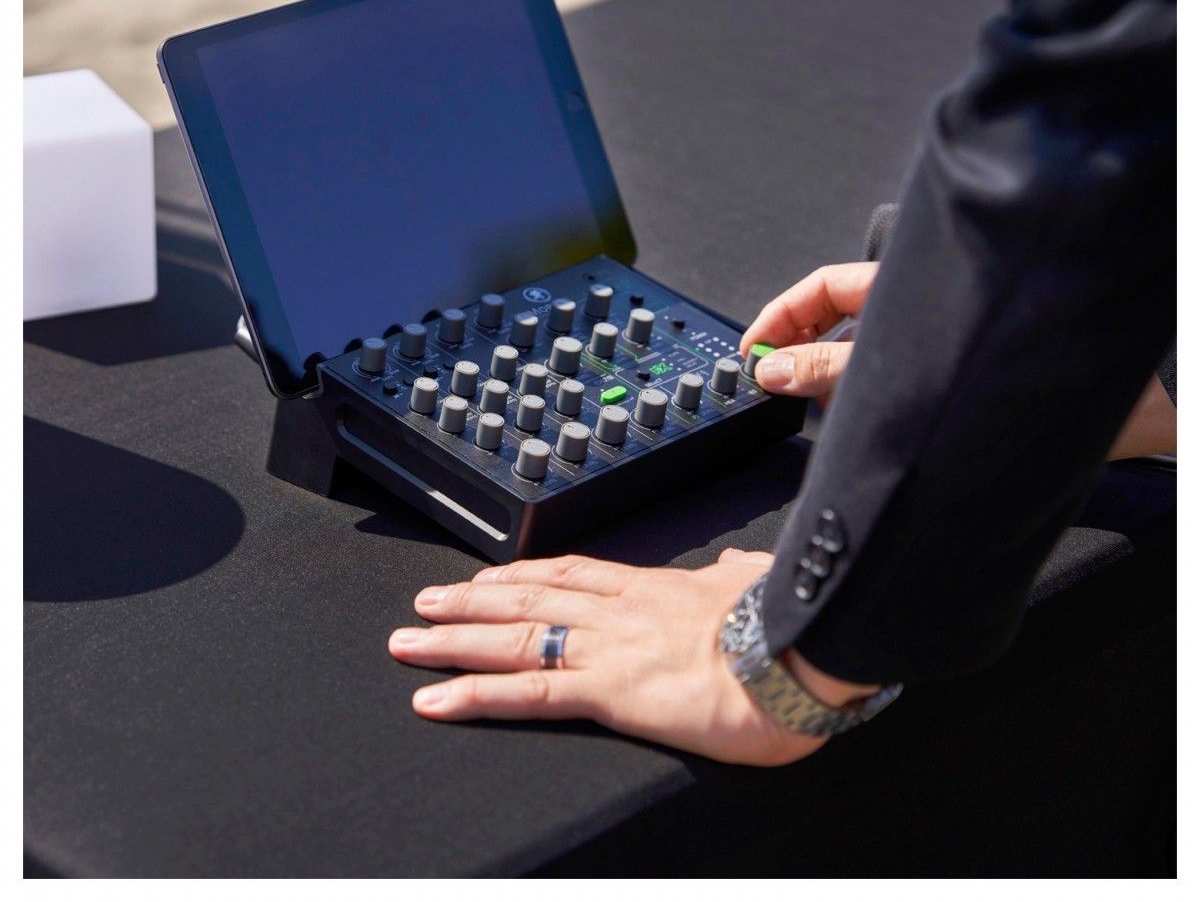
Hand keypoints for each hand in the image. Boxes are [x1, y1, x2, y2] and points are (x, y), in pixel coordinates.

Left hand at [388, 549, 868, 765]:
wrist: (802, 652)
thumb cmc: (788, 623)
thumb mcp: (757, 585)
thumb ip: (736, 575)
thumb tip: (738, 562)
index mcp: (654, 588)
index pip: (572, 574)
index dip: (523, 575)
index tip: (490, 576)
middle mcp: (619, 611)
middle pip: (528, 600)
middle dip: (472, 601)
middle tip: (426, 601)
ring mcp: (608, 648)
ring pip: (513, 638)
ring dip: (455, 637)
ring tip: (410, 639)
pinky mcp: (608, 691)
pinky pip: (528, 694)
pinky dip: (475, 693)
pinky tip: (436, 697)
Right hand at [743, 262, 1173, 459]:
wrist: (1111, 411)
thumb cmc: (1024, 373)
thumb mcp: (896, 374)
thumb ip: (828, 371)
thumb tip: (774, 369)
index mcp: (904, 289)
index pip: (819, 288)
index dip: (778, 316)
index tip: (750, 350)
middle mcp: (917, 311)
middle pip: (834, 319)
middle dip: (797, 350)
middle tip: (772, 384)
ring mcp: (932, 345)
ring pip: (861, 354)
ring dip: (830, 381)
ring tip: (817, 412)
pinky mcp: (946, 381)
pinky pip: (888, 385)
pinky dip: (864, 404)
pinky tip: (863, 429)